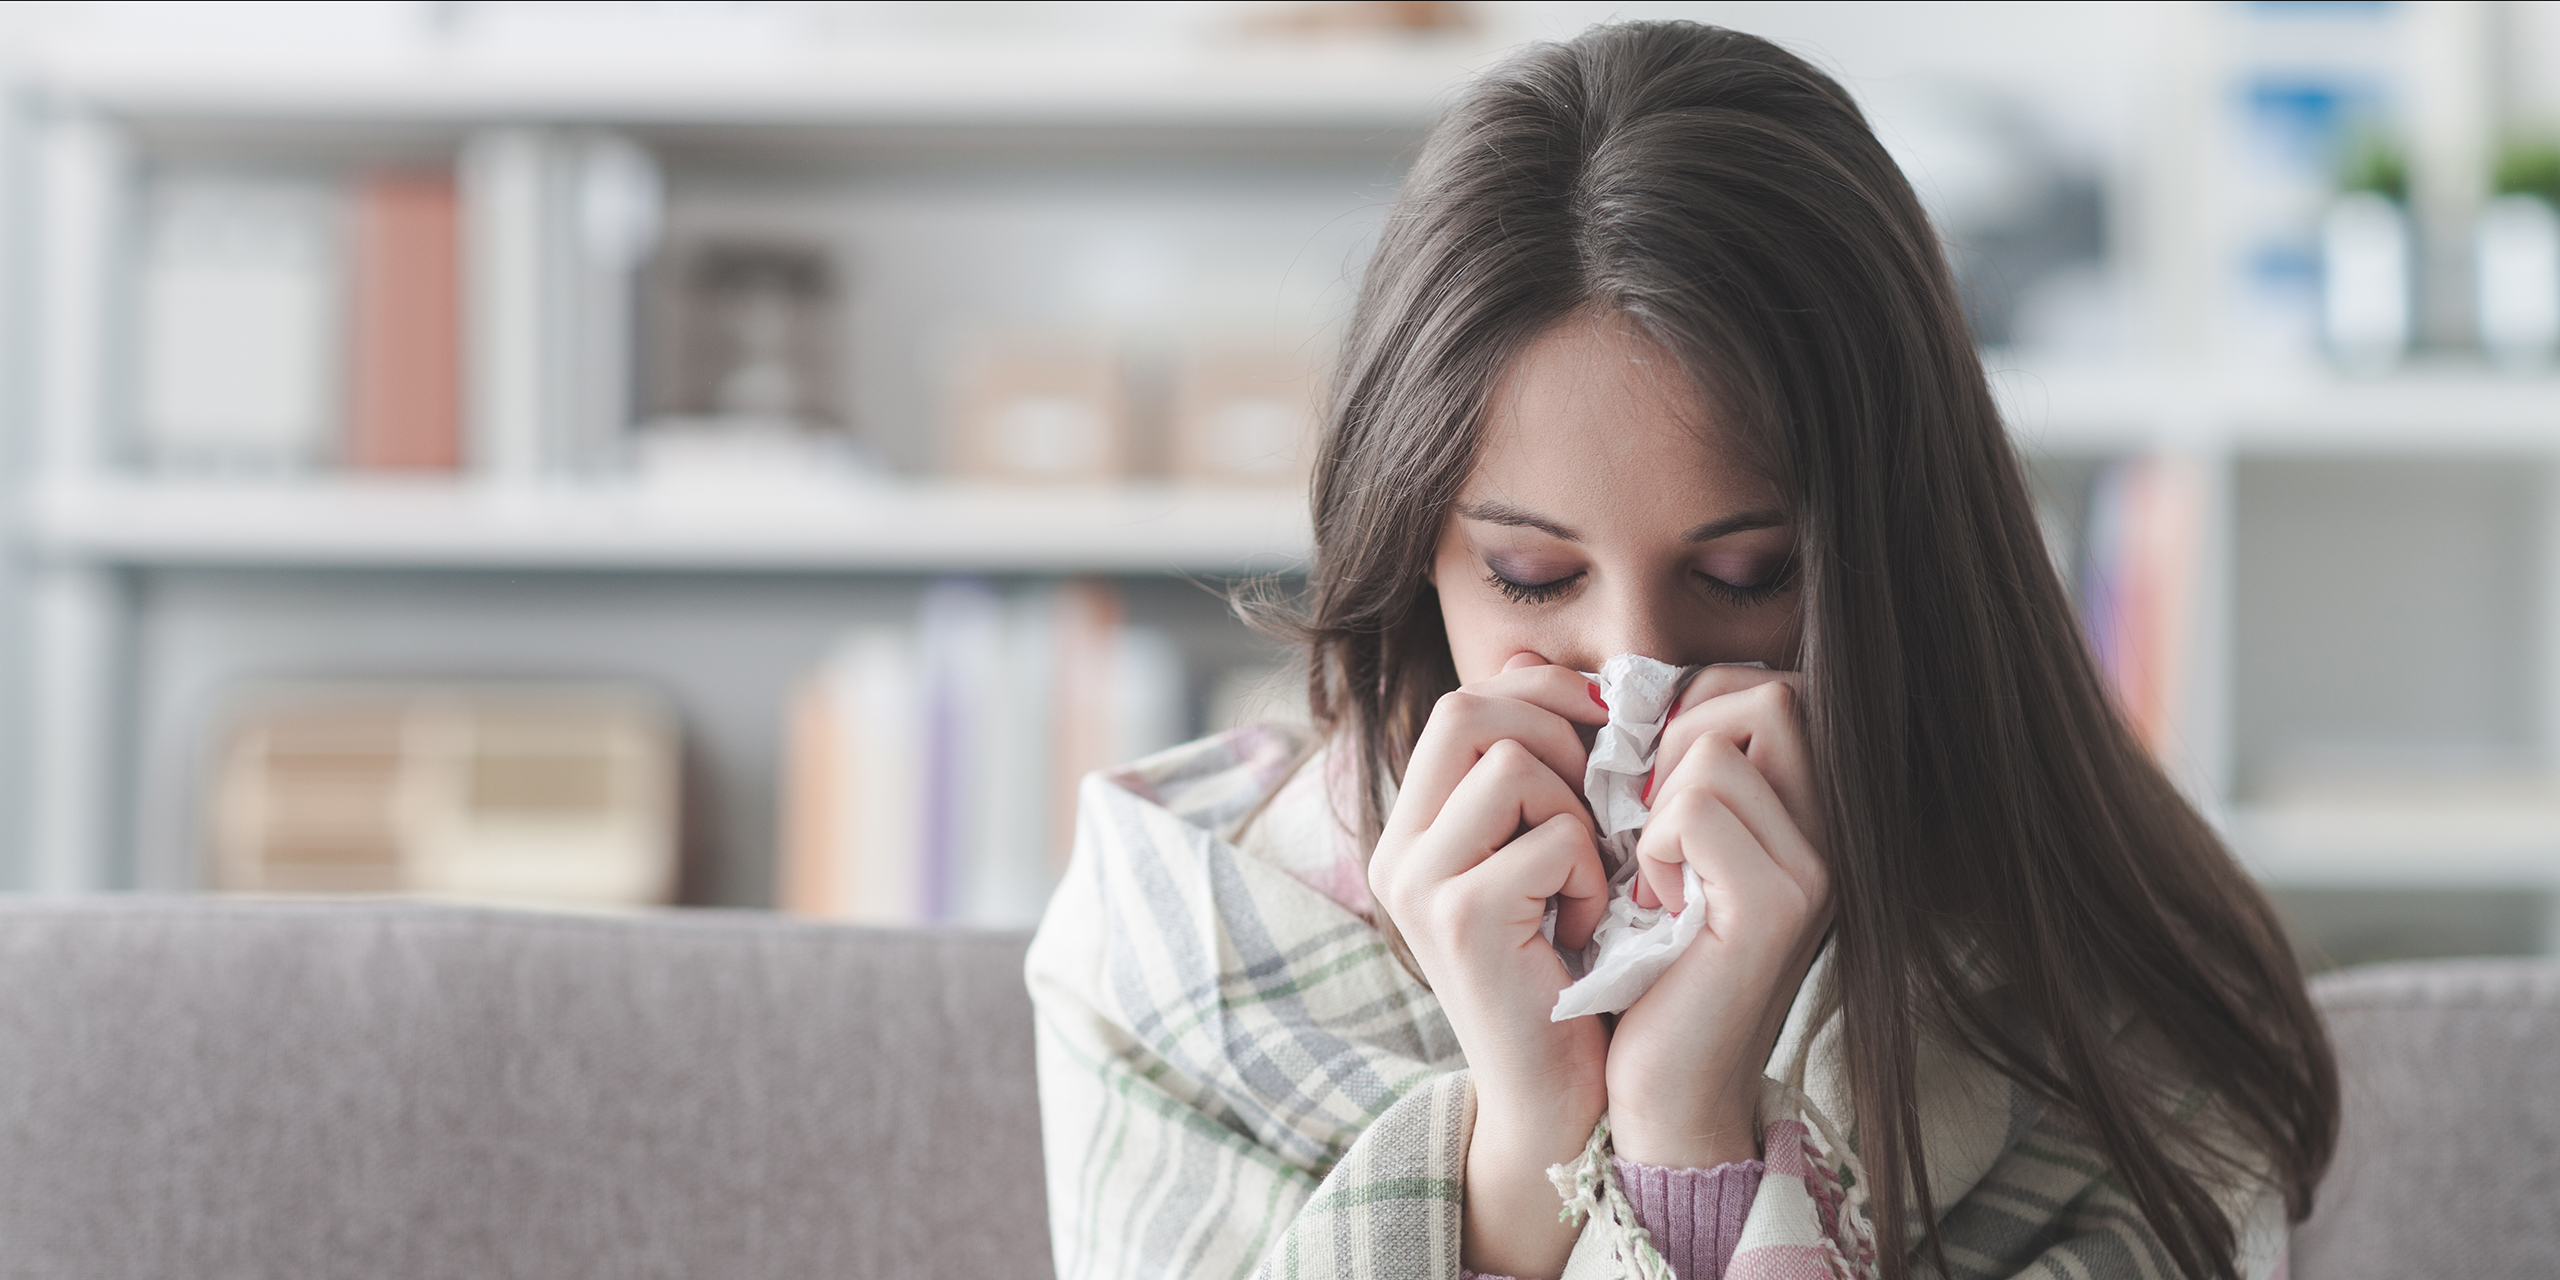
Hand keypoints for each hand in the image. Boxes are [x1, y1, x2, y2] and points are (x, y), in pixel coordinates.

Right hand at [1369, 651, 1611, 1278]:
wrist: (1558, 1099)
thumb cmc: (1569, 974)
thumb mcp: (1545, 854)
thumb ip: (1533, 769)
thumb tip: (1533, 657)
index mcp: (1414, 827)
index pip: (1464, 700)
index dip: (1542, 694)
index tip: (1603, 730)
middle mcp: (1399, 849)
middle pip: (1471, 709)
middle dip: (1559, 735)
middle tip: (1602, 800)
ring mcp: (1419, 883)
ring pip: (1513, 766)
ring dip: (1578, 813)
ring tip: (1586, 878)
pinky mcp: (1459, 919)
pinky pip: (1550, 838)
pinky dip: (1590, 875)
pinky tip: (1587, 926)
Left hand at [1604, 666, 1832, 1169]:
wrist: (1661, 1088)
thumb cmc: (1646, 965)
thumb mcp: (1660, 848)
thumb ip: (1664, 767)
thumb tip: (1593, 676)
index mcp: (1812, 815)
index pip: (1773, 689)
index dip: (1696, 708)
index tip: (1651, 784)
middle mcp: (1835, 835)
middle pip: (1767, 695)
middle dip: (1681, 737)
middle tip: (1649, 820)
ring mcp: (1817, 869)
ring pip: (1718, 749)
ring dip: (1658, 804)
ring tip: (1656, 874)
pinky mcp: (1778, 906)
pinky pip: (1695, 808)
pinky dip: (1654, 847)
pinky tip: (1658, 906)